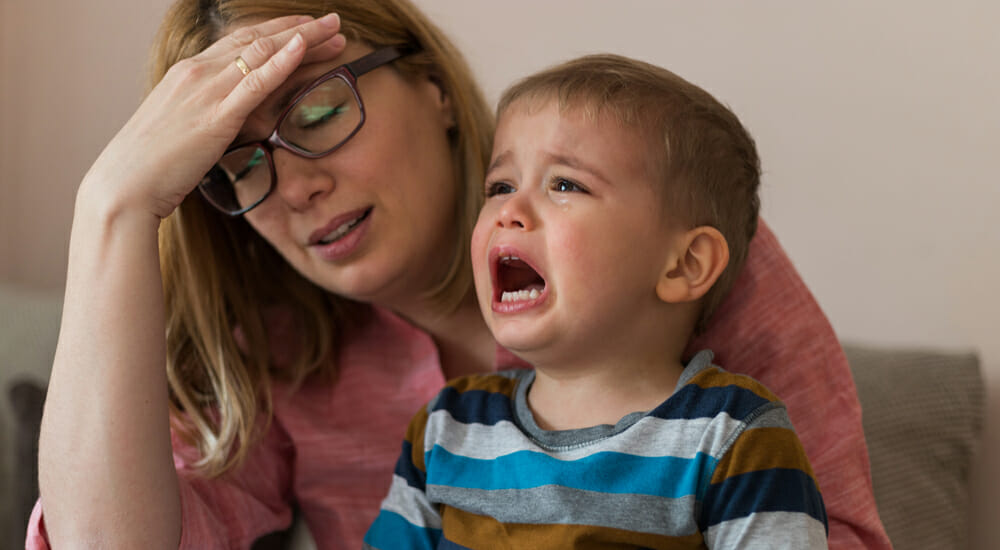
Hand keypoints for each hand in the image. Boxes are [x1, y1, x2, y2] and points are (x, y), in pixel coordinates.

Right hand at [79, 13, 345, 219]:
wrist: (124, 186)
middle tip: (333, 23)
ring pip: (262, 52)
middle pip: (257, 39)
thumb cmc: (150, 166)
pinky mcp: (216, 115)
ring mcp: (206, 90)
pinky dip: (282, 60)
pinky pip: (255, 81)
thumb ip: (206, 117)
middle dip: (299, 29)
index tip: (306, 30)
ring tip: (335, 30)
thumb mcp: (181, 130)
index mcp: (188, 73)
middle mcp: (197, 72)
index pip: (241, 42)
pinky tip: (303, 46)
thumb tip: (226, 122)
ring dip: (303, 38)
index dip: (277, 33)